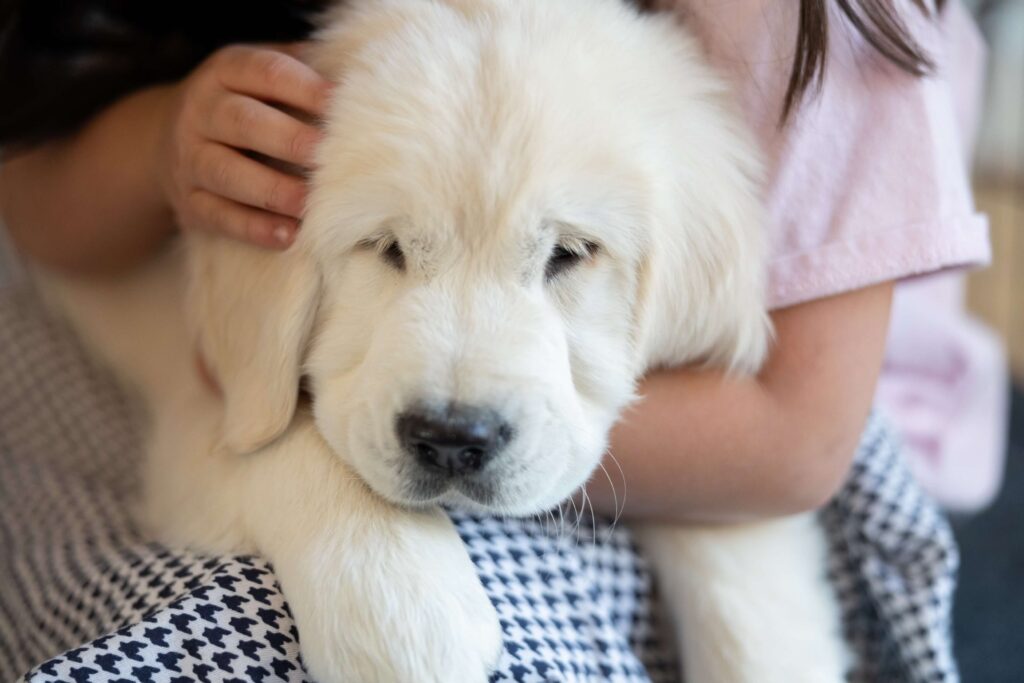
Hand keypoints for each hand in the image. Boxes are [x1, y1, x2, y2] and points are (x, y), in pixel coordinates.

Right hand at [157, 44, 330, 247]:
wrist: (163, 140)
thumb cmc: (243, 105)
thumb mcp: (260, 79)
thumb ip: (302, 73)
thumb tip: (363, 78)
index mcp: (225, 72)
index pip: (265, 72)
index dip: (305, 87)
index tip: (342, 103)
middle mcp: (201, 111)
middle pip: (244, 122)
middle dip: (290, 140)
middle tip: (328, 157)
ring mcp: (190, 158)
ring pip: (228, 173)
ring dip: (274, 191)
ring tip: (311, 204)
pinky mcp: (189, 201)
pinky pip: (220, 216)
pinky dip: (255, 228)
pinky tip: (289, 235)